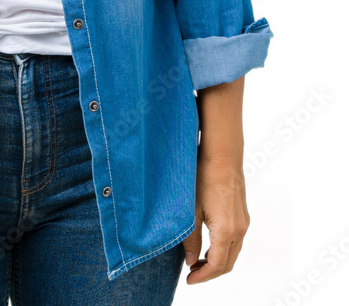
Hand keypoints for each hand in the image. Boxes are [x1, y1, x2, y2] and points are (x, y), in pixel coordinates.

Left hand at [182, 155, 249, 283]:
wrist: (222, 154)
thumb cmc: (203, 177)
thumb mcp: (191, 210)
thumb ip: (191, 239)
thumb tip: (190, 261)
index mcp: (226, 231)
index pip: (217, 265)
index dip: (203, 276)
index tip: (189, 280)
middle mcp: (239, 229)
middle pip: (228, 263)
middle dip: (210, 272)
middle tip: (192, 273)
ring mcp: (243, 221)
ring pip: (233, 252)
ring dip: (217, 261)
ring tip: (197, 260)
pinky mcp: (243, 214)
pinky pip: (236, 240)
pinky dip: (223, 249)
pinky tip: (208, 244)